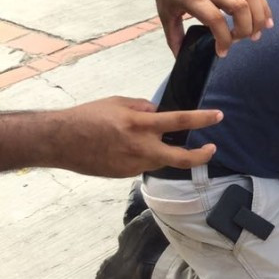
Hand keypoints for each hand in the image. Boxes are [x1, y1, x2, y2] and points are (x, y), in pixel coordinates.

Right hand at [56, 96, 221, 176]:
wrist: (59, 141)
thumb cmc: (87, 117)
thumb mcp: (118, 103)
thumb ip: (143, 107)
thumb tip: (159, 112)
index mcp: (139, 124)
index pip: (179, 120)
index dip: (202, 119)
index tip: (218, 116)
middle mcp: (140, 147)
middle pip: (180, 158)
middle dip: (201, 155)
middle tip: (211, 148)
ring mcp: (133, 164)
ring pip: (162, 161)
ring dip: (169, 153)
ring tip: (166, 142)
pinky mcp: (125, 175)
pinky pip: (144, 165)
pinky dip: (146, 156)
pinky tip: (132, 149)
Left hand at [149, 0, 272, 57]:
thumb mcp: (164, 10)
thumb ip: (174, 35)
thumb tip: (181, 56)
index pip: (215, 19)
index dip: (223, 39)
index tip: (222, 52)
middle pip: (239, 7)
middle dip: (245, 29)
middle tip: (241, 40)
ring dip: (259, 18)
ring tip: (257, 33)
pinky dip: (263, 6)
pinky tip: (266, 20)